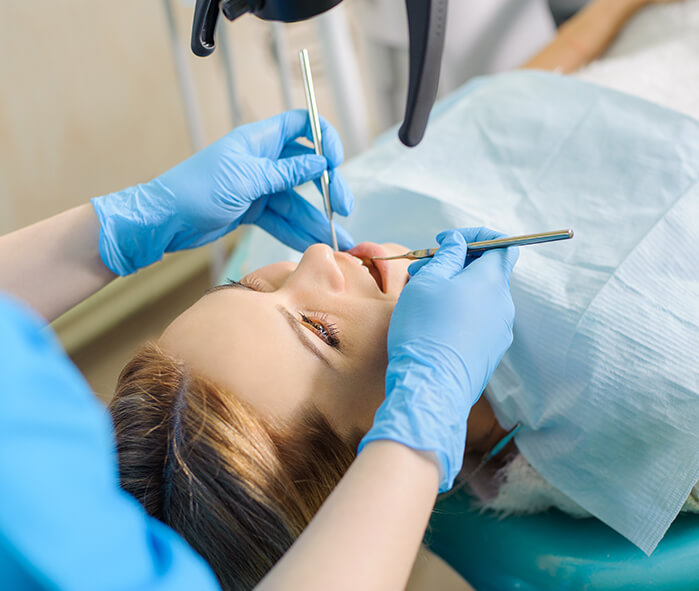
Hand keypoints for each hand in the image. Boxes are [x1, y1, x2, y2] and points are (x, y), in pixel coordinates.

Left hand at [91, 110, 353, 275]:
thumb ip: (286, 173)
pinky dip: (296, 231)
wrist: (165, 220)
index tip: (337, 161)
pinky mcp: (253, 210)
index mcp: (259, 141)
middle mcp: (262, 161)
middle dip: (327, 188)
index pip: (301, 126)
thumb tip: (320, 162)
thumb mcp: (246, 179)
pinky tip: (313, 243)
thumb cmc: (196, 190)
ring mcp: (258, 187)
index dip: (323, 138)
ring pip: (296, 200)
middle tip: (344, 209)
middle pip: (306, 169)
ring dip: (316, 219)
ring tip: (338, 240)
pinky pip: (282, 219)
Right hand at [359, 227, 518, 490]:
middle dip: (456, 263)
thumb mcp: (428, 282)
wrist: (430, 386)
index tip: (445, 241)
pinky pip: (479, 321)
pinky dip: (460, 312)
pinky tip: (433, 322)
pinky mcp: (490, 352)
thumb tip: (459, 243)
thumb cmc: (425, 328)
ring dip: (455, 289)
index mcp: (492, 281)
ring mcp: (500, 331)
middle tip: (423, 268)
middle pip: (487, 272)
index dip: (474, 237)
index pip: (501, 244)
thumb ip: (447, 256)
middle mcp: (504, 305)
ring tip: (422, 296)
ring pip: (481, 298)